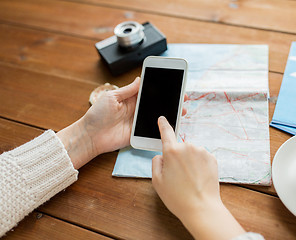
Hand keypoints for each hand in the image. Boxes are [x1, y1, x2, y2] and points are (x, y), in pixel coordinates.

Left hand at [57, 77, 187, 168]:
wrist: (90, 136)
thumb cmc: (97, 115)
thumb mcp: (111, 97)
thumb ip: (128, 90)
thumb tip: (140, 78)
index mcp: (131, 99)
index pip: (149, 91)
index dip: (161, 88)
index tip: (173, 85)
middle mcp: (137, 110)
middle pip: (157, 104)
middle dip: (171, 101)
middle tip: (184, 98)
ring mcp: (139, 122)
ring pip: (157, 116)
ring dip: (170, 114)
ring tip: (182, 110)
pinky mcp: (139, 134)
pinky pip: (153, 131)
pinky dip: (162, 128)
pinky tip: (172, 125)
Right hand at [152, 116, 245, 239]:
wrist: (201, 207)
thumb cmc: (177, 197)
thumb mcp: (157, 181)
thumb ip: (156, 163)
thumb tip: (162, 155)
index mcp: (171, 151)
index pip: (166, 132)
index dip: (163, 125)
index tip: (163, 119)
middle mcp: (187, 147)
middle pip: (179, 147)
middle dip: (177, 157)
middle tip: (178, 176)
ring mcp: (202, 151)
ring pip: (191, 153)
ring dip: (190, 161)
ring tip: (190, 179)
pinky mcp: (212, 158)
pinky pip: (202, 157)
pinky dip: (199, 165)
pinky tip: (198, 178)